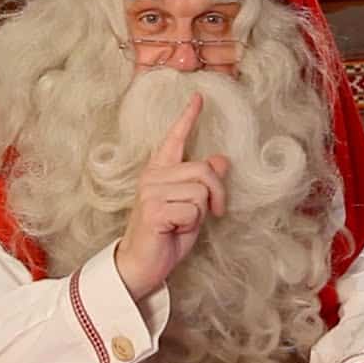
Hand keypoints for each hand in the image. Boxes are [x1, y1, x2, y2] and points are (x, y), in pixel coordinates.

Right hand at [115, 94, 229, 298]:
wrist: (142, 264)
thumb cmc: (167, 235)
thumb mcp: (192, 206)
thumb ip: (203, 184)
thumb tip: (221, 160)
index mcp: (160, 171)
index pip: (174, 139)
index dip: (187, 118)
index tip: (198, 97)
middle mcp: (153, 176)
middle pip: (204, 170)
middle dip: (218, 193)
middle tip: (216, 211)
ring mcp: (151, 192)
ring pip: (201, 191)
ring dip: (202, 212)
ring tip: (186, 223)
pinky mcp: (153, 210)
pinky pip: (192, 211)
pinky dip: (192, 225)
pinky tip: (174, 230)